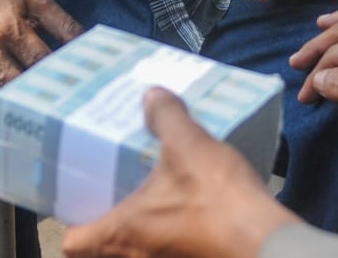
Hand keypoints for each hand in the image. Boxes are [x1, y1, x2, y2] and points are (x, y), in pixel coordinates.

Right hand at [0, 0, 83, 118]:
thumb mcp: (36, 1)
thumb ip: (63, 23)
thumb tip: (86, 45)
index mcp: (11, 30)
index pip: (40, 60)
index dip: (59, 73)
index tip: (76, 85)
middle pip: (19, 84)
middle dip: (41, 95)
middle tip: (62, 106)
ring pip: (0, 99)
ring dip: (21, 107)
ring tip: (43, 115)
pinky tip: (13, 114)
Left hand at [62, 88, 301, 257]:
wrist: (264, 243)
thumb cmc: (217, 202)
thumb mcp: (188, 145)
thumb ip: (166, 117)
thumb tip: (152, 96)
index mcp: (122, 233)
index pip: (73, 243)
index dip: (73, 223)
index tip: (81, 201)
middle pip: (103, 253)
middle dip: (108, 227)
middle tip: (117, 197)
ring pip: (137, 255)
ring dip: (142, 233)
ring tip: (155, 200)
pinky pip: (169, 254)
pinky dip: (172, 239)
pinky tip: (191, 212)